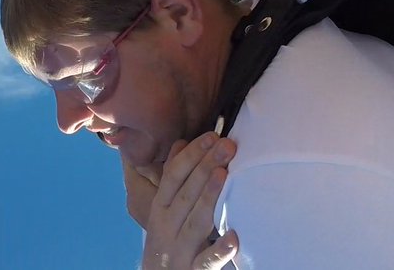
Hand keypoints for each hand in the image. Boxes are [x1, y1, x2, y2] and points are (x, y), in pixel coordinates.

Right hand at [124, 132, 238, 269]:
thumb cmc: (167, 240)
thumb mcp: (163, 210)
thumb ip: (172, 178)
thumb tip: (181, 143)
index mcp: (159, 209)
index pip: (173, 176)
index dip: (191, 155)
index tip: (211, 136)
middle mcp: (166, 227)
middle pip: (186, 194)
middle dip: (206, 167)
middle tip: (226, 145)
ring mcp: (179, 250)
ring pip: (195, 222)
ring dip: (209, 197)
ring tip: (223, 174)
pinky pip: (207, 261)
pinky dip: (220, 250)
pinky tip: (234, 237)